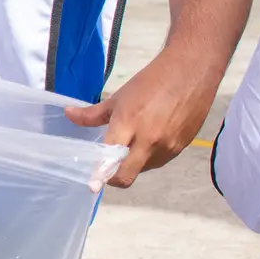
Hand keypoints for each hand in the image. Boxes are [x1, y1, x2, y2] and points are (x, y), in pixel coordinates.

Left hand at [64, 49, 218, 187]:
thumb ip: (92, 114)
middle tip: (106, 168)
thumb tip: (68, 114)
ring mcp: (167, 147)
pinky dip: (148, 157)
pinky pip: (158, 162)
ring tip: (131, 144)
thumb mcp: (118, 97)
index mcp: (129, 124)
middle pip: (126, 175)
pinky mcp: (180, 148)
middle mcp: (148, 140)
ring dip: (132, 164)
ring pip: (142, 170)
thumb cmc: (150, 83)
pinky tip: (148, 140)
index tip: (93, 185)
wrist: (190, 73)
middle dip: (113, 177)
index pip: (111, 159)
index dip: (101, 174)